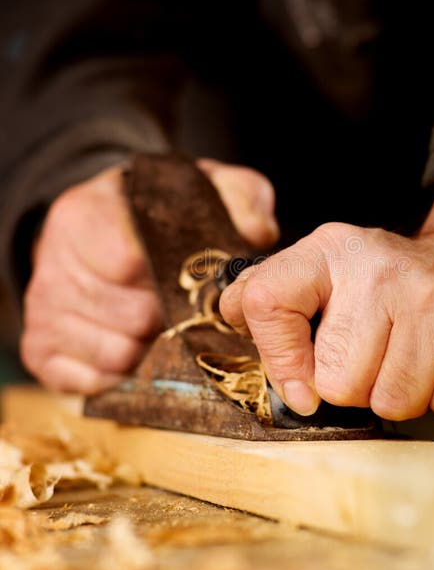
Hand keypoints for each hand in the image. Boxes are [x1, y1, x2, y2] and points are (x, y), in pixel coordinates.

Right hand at [20, 160, 278, 393]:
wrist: (102, 230)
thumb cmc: (161, 216)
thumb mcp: (202, 187)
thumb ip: (237, 196)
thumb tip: (257, 232)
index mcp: (87, 214)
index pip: (128, 261)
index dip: (174, 280)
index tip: (199, 283)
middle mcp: (55, 264)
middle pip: (130, 316)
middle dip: (173, 320)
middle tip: (195, 314)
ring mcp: (45, 311)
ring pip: (116, 354)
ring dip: (154, 351)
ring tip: (170, 331)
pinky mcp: (41, 351)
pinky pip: (91, 382)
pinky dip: (126, 377)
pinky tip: (144, 353)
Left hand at [220, 186, 433, 418]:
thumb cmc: (392, 287)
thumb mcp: (328, 270)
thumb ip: (272, 292)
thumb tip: (228, 314)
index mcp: (330, 249)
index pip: (267, 302)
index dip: (276, 359)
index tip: (299, 387)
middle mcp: (379, 267)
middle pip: (337, 382)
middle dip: (356, 389)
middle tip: (377, 359)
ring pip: (392, 401)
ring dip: (401, 396)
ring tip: (412, 360)